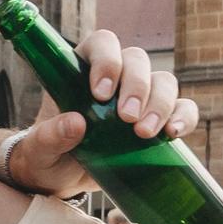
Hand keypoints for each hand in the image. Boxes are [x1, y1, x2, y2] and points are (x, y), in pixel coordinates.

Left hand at [6, 31, 198, 197]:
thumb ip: (49, 136)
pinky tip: (172, 133)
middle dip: (136, 86)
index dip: (107, 61)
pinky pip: (182, 108)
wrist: (61, 179)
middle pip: (137, 60)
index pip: (102, 45)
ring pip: (163, 81)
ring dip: (159, 103)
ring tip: (144, 133)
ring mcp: (139, 96)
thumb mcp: (39, 150)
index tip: (101, 93)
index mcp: (80, 70)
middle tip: (126, 118)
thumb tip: (76, 123)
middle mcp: (115, 76)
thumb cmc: (45, 156)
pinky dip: (183, 117)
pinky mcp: (157, 119)